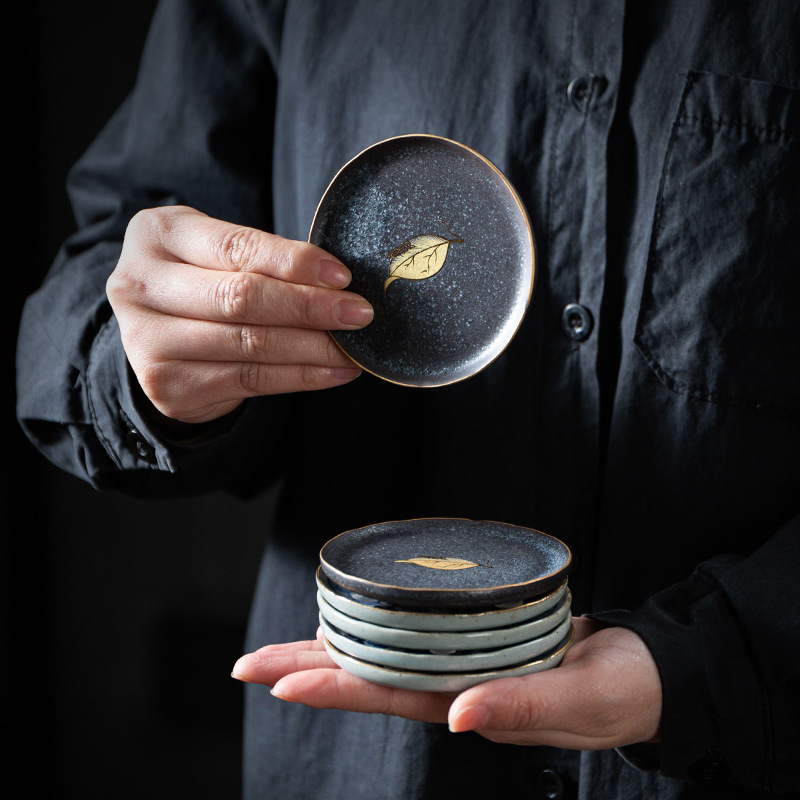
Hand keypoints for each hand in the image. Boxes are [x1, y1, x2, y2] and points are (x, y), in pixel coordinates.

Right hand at [106, 206, 371, 422]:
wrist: (157, 336)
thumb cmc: (201, 281)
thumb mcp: (217, 254)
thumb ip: (263, 260)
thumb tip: (338, 283)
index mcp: (157, 234)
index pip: (237, 247)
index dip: (294, 262)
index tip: (343, 277)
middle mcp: (140, 285)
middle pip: (241, 297)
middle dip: (310, 307)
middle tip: (358, 315)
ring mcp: (147, 341)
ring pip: (249, 343)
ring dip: (312, 347)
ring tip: (352, 348)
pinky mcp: (169, 385)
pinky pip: (249, 380)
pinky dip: (301, 376)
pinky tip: (335, 372)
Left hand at [231, 618, 661, 749]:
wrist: (643, 671)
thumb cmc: (620, 691)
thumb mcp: (579, 701)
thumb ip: (521, 705)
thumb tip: (459, 716)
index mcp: (474, 707)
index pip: (391, 697)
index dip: (337, 687)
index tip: (282, 681)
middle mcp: (457, 690)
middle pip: (372, 679)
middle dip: (310, 671)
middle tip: (249, 665)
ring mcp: (463, 668)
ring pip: (386, 660)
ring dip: (333, 651)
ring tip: (280, 650)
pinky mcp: (476, 644)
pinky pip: (415, 638)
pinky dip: (379, 629)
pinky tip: (355, 620)